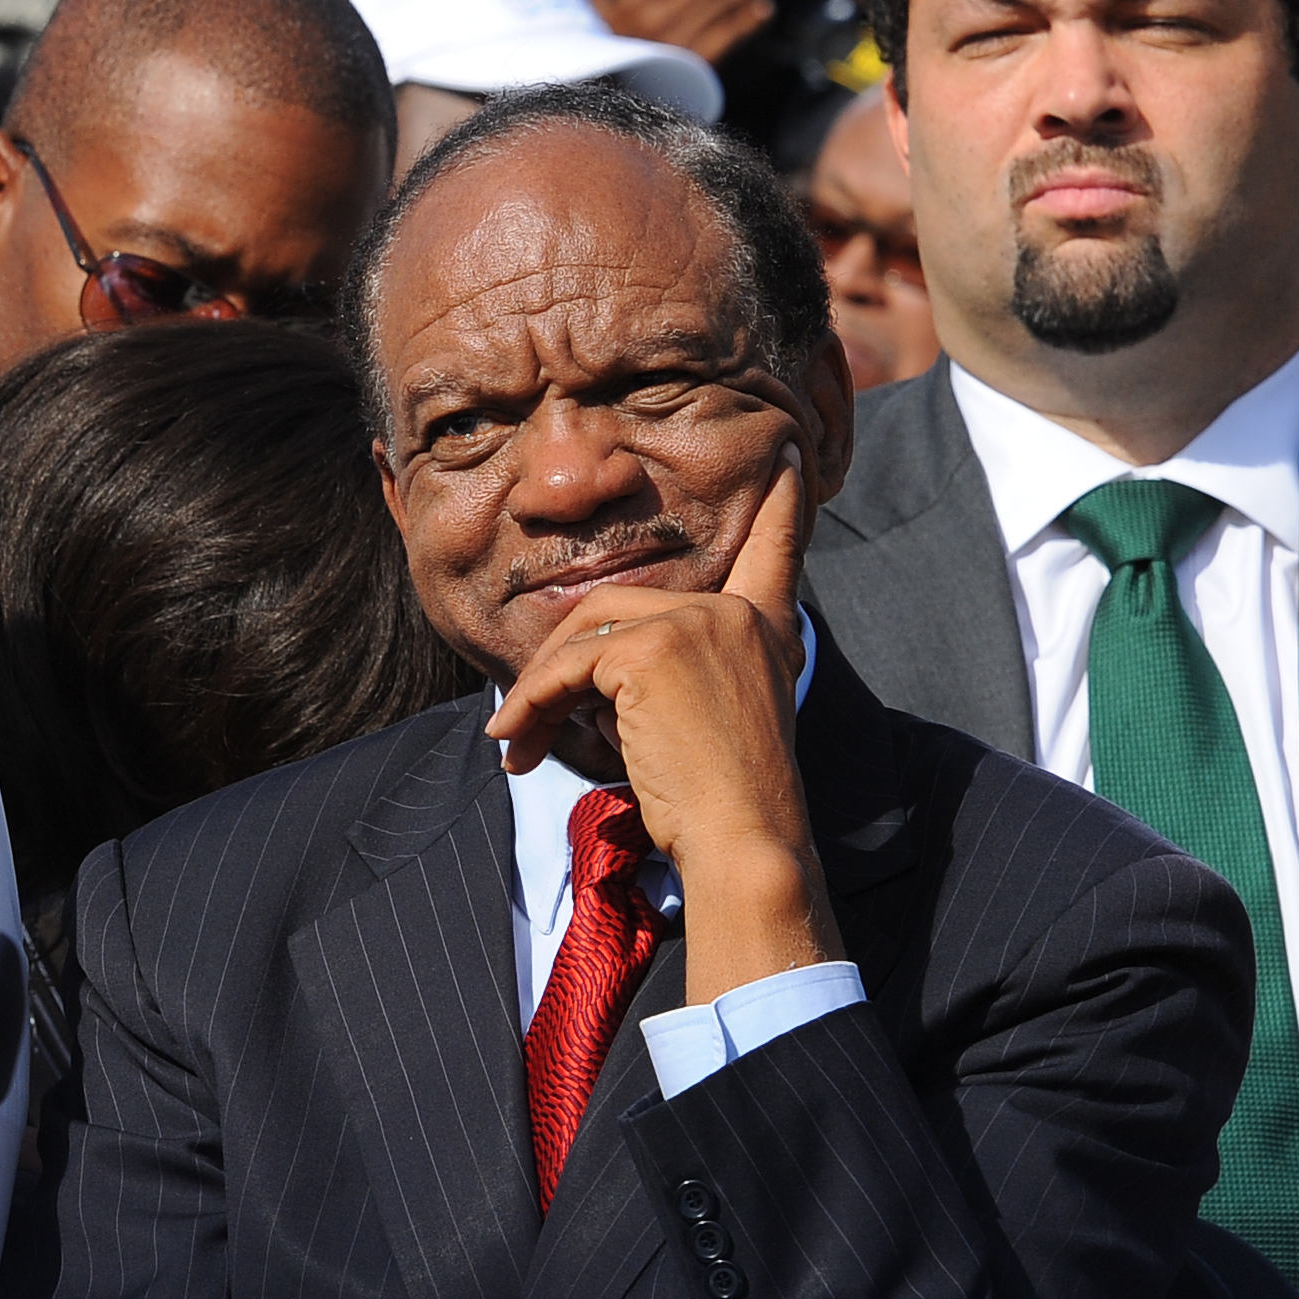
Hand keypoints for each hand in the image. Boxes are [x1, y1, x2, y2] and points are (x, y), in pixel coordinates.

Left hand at [484, 457, 834, 1001]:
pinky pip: (567, 669)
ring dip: (539, 692)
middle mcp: (736, 614)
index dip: (779, 505)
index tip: (784, 456)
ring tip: (519, 743)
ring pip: (585, 636)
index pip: (776, 549)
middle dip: (563, 666)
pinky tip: (515, 744)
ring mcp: (696, 623)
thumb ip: (669, 679)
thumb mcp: (708, 723)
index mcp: (765, 631)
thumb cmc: (723, 808)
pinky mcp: (653, 649)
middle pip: (619, 608)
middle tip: (528, 724)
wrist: (746, 842)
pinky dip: (531, 704)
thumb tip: (582, 674)